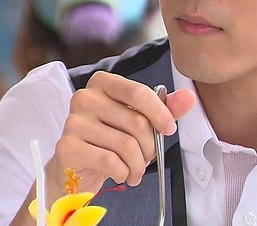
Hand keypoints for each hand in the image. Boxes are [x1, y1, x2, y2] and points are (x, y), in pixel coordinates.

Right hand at [47, 72, 195, 196]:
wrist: (78, 168)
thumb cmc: (111, 139)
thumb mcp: (140, 120)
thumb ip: (164, 108)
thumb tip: (188, 97)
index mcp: (103, 83)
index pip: (138, 92)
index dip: (160, 113)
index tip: (169, 129)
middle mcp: (84, 98)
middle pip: (136, 122)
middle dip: (150, 146)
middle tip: (148, 157)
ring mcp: (73, 122)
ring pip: (126, 145)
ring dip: (138, 164)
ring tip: (135, 170)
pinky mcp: (67, 147)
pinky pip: (110, 161)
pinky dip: (123, 172)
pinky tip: (121, 174)